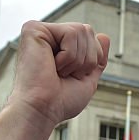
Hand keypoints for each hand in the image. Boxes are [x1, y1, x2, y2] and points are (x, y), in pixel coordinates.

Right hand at [8, 21, 110, 135]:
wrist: (43, 110)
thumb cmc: (61, 101)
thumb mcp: (87, 79)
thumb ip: (97, 59)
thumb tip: (105, 36)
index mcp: (58, 46)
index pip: (90, 38)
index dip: (92, 60)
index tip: (72, 77)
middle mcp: (47, 35)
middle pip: (87, 30)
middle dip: (87, 58)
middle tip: (65, 75)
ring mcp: (39, 31)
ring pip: (81, 30)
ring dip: (77, 60)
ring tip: (58, 72)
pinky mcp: (33, 29)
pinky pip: (70, 33)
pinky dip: (69, 56)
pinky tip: (52, 66)